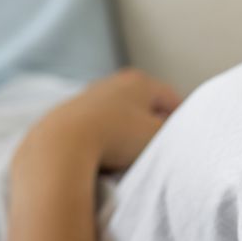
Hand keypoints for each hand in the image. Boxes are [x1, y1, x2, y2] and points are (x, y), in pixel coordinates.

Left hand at [14, 68, 183, 175]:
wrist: (59, 147)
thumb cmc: (115, 138)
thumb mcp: (158, 137)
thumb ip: (173, 132)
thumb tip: (175, 133)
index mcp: (139, 81)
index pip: (171, 99)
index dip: (180, 121)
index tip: (182, 141)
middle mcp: (112, 83)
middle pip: (143, 106)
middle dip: (151, 127)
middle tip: (155, 151)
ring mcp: (86, 98)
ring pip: (117, 117)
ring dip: (124, 135)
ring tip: (126, 158)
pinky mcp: (64, 116)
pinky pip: (93, 129)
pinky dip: (101, 141)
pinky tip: (101, 158)